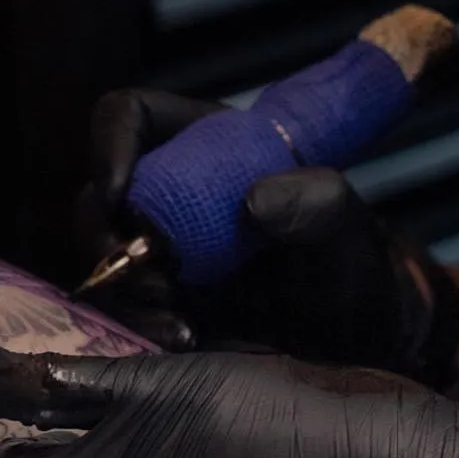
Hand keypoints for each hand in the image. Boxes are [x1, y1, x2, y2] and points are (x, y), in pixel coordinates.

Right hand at [77, 86, 458, 382]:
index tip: (120, 193)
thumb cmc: (353, 263)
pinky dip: (141, 326)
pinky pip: (123, 310)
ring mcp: (160, 252)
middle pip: (99, 197)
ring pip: (104, 259)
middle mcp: (170, 194)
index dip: (111, 143)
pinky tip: (183, 341)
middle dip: (108, 237)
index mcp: (206, 146)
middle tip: (151, 277)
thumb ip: (319, 201)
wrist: (359, 339)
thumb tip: (255, 201)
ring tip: (178, 320)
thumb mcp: (348, 228)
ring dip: (124, 290)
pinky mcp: (161, 305)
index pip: (132, 116)